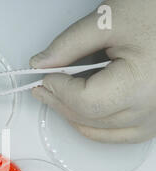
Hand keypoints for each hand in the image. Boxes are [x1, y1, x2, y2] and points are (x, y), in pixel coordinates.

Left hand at [30, 0, 155, 142]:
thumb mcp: (108, 20)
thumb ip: (69, 44)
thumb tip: (40, 64)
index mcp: (142, 83)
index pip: (85, 101)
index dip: (59, 90)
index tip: (44, 77)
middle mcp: (153, 108)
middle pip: (89, 118)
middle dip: (60, 102)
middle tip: (42, 88)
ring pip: (100, 131)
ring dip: (73, 115)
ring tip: (58, 97)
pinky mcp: (155, 121)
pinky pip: (118, 135)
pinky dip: (95, 125)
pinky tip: (81, 111)